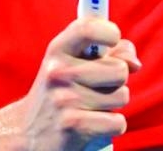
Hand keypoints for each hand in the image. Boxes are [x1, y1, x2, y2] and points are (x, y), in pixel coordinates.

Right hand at [21, 18, 140, 150]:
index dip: (109, 31)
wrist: (28, 132)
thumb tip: (134, 63)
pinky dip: (112, 125)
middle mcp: (59, 71)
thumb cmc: (61, 92)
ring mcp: (65, 99)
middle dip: (118, 80)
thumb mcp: (74, 63)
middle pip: (119, 69)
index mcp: (58, 50)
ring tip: (93, 105)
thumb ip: (109, 53)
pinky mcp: (73, 125)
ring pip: (122, 96)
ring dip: (114, 104)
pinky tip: (95, 123)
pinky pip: (117, 122)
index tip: (113, 40)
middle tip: (99, 85)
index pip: (87, 28)